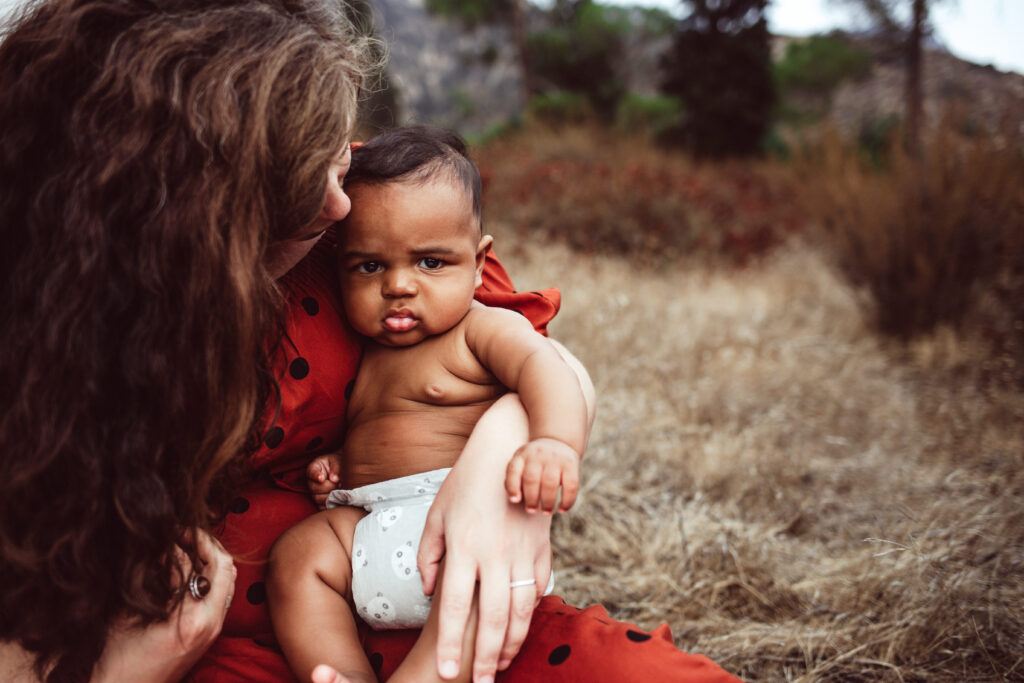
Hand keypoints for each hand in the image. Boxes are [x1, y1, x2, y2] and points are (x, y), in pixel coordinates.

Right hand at [92, 529, 235, 682]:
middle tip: (183, 532)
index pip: (203, 563)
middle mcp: (211, 624)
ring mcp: (213, 631)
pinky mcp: (209, 636)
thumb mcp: (129, 613)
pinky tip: (186, 570)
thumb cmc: (117, 661)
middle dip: (206, 544)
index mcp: (194, 618)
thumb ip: (150, 578)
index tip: (171, 529)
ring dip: (210, 559)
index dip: (186, 540)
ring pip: (227, 581)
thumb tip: (163, 547)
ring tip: (185, 546)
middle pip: (226, 568)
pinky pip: (220, 596)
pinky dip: (209, 577)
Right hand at [306, 452, 341, 508]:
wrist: (345, 471)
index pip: (311, 472)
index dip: (315, 476)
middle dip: (328, 487)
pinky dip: (330, 505)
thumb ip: (336, 467)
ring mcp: (315, 493)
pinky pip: (322, 507)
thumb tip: (334, 479)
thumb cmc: (339, 463)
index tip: (322, 478)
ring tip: (340, 491)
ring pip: (318, 499)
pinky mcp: (320, 502)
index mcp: (314, 468)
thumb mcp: (338, 461)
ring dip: (331, 496)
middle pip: (314, 488)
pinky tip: (339, 500)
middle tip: (339, 484)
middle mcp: (312, 481)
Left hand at [417, 394, 552, 681]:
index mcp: (463, 546)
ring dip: (512, 643)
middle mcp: (494, 553)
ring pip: (520, 610)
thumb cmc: (467, 480)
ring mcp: (522, 551)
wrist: (512, 447)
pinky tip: (521, 630)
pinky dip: (531, 614)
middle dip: (485, 657)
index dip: (449, 645)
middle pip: (491, 618)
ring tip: (500, 666)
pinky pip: (539, 588)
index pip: (453, 607)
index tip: (444, 674)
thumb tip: (430, 591)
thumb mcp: (437, 512)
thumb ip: (430, 554)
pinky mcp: (542, 547)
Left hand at [505, 437, 580, 513]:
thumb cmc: (535, 461)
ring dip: (548, 502)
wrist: (558, 442)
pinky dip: (567, 500)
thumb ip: (514, 478)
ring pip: (550, 483)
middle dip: (531, 499)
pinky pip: (570, 485)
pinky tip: (562, 509)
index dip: (512, 487)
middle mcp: (538, 455)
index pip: (513, 471)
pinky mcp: (571, 464)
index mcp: (522, 455)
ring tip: (547, 512)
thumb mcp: (522, 462)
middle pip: (532, 479)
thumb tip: (515, 499)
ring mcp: (555, 458)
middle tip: (532, 510)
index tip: (515, 501)